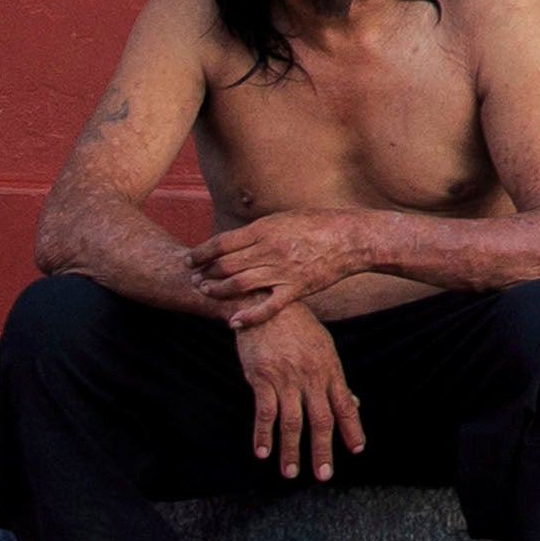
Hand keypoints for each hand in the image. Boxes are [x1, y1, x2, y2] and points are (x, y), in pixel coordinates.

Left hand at [187, 206, 374, 326]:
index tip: (189, 260)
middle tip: (195, 279)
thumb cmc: (318, 224)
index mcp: (264, 229)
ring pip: (238, 286)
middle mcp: (269, 250)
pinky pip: (266, 307)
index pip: (221, 243)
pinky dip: (247, 317)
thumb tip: (235, 240)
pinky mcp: (295, 289)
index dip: (200, 253)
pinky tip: (233, 321)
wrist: (351, 238)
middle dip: (204, 274)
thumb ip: (259, 230)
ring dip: (217, 292)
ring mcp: (281, 271)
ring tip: (207, 293)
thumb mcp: (283, 218)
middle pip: (224, 266)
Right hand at [234, 305, 364, 481]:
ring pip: (292, 422)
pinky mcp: (262, 378)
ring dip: (291, 450)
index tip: (357, 450)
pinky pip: (264, 411)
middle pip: (321, 420)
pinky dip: (263, 434)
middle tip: (323, 475)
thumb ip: (336, 381)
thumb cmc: (298, 328)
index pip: (345, 405)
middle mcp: (311, 377)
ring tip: (290, 472)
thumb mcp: (324, 349)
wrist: (266, 303)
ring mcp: (286, 378)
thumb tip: (355, 404)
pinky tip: (263, 452)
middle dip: (323, 450)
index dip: (352, 429)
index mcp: (330, 370)